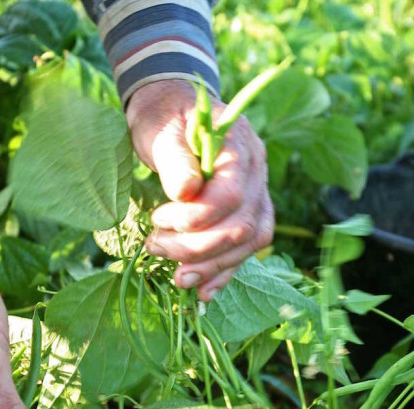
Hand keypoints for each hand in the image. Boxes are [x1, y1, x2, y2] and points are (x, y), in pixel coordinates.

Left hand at [127, 79, 273, 300]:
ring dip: (211, 266)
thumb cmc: (164, 117)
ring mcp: (256, 195)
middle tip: (155, 246)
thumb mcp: (161, 128)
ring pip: (247, 243)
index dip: (195, 217)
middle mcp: (257, 172)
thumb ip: (174, 158)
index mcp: (240, 145)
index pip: (231, 195)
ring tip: (177, 278)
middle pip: (241, 226)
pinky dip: (224, 273)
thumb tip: (186, 191)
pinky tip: (203, 292)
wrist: (173, 111)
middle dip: (198, 247)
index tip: (158, 217)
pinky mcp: (247, 215)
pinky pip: (245, 251)